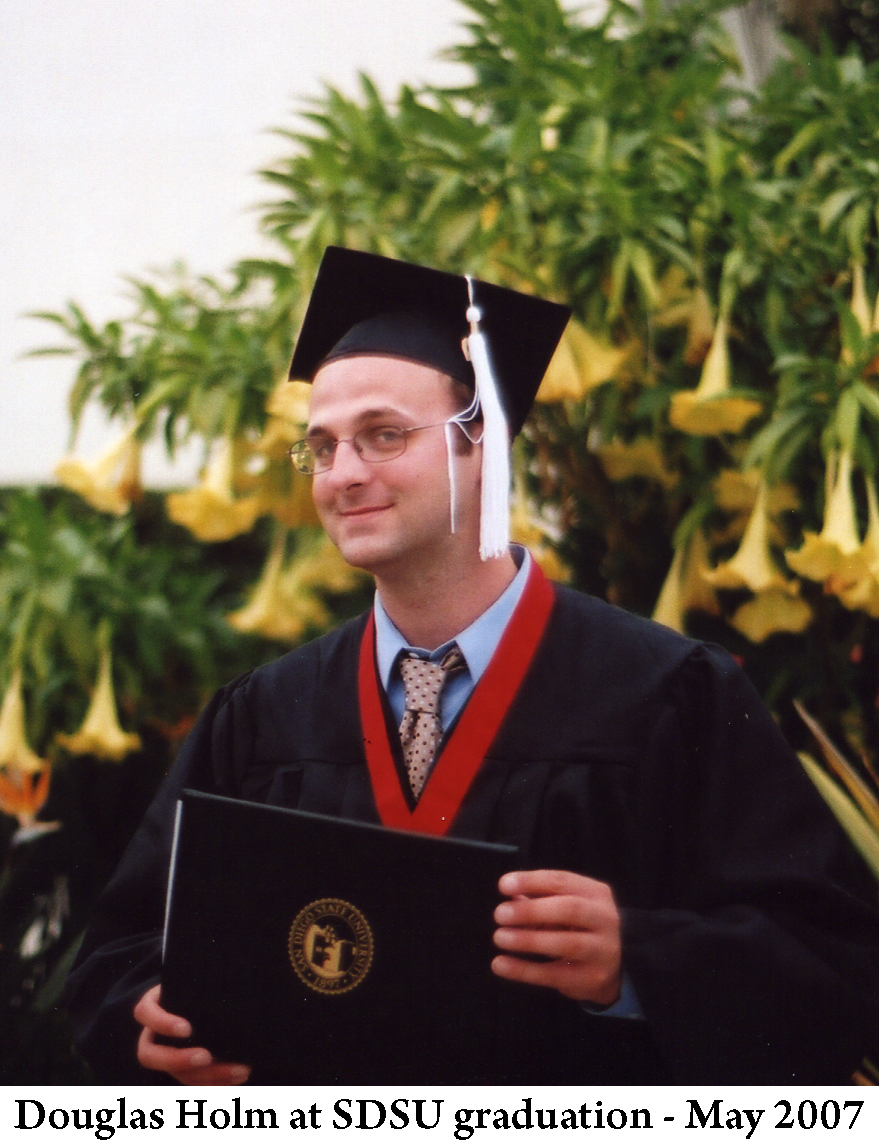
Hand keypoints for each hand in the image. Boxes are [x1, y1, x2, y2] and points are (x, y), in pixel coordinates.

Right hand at [134, 984, 250, 1084]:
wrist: (213, 992)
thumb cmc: (205, 978)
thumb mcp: (201, 974)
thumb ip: (207, 977)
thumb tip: (229, 971)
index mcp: (154, 1004)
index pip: (145, 1012)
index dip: (162, 1023)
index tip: (187, 1028)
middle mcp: (154, 1033)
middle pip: (150, 1055)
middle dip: (177, 1060)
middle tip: (206, 1057)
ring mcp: (168, 1054)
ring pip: (177, 1075)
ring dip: (208, 1077)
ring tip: (239, 1070)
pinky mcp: (185, 1068)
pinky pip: (195, 1083)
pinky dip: (217, 1083)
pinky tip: (239, 1076)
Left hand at [491, 869, 621, 1004]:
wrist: (616, 966)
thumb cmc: (581, 927)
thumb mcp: (567, 907)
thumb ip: (540, 900)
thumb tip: (510, 897)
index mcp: (595, 893)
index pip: (562, 881)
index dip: (531, 881)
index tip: (503, 885)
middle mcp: (604, 919)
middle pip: (569, 909)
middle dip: (531, 911)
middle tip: (499, 914)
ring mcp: (601, 950)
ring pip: (565, 943)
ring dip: (527, 940)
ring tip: (499, 938)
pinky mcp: (591, 978)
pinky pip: (554, 974)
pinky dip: (523, 970)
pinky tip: (500, 964)